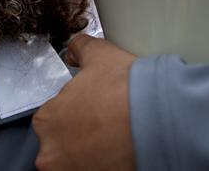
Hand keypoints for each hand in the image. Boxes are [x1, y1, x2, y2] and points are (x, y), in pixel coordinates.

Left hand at [33, 35, 136, 170]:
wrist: (162, 120)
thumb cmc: (129, 91)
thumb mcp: (99, 55)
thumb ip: (79, 49)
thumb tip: (74, 49)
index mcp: (46, 121)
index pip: (54, 118)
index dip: (78, 112)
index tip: (96, 112)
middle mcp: (51, 153)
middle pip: (63, 144)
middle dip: (83, 136)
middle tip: (107, 127)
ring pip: (78, 163)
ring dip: (93, 154)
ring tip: (116, 142)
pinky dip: (107, 166)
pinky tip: (122, 155)